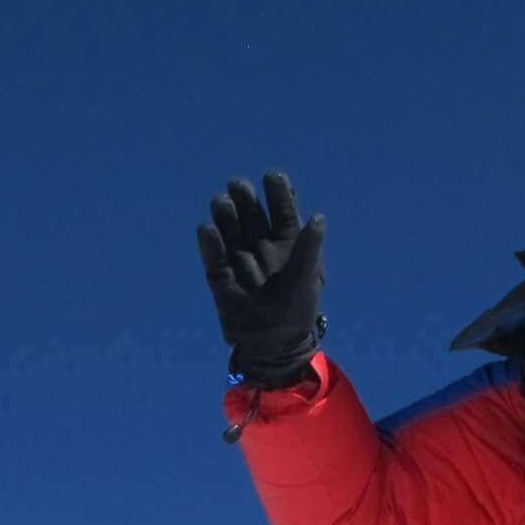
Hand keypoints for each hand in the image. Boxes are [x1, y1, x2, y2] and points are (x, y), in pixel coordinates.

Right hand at [196, 171, 325, 386]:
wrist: (273, 348)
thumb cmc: (296, 313)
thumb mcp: (307, 279)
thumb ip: (309, 248)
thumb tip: (318, 217)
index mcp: (287, 244)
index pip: (282, 211)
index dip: (278, 193)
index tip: (272, 176)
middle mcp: (262, 247)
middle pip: (252, 216)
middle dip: (245, 199)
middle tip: (238, 185)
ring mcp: (239, 261)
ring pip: (230, 231)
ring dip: (225, 216)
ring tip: (221, 202)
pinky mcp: (220, 279)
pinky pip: (213, 258)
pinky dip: (210, 245)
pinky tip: (207, 229)